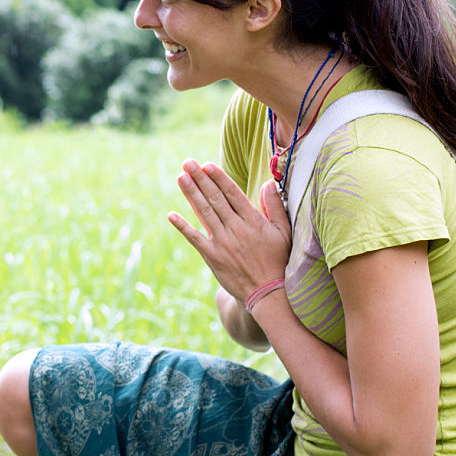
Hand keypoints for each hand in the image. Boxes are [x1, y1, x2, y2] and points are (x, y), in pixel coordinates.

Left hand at [168, 159, 291, 303]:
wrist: (267, 293)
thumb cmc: (278, 260)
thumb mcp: (284, 232)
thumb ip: (275, 207)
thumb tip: (268, 183)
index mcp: (253, 221)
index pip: (232, 193)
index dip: (218, 178)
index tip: (207, 165)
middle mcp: (235, 228)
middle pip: (214, 198)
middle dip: (200, 179)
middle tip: (188, 162)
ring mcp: (222, 242)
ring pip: (204, 212)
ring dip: (190, 194)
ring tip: (180, 177)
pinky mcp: (212, 257)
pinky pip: (194, 238)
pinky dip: (182, 226)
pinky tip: (171, 215)